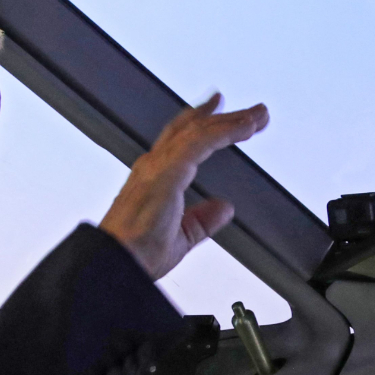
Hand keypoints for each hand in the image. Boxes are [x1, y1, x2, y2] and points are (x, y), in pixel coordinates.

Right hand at [99, 94, 268, 279]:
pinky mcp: (168, 170)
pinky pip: (201, 142)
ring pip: (200, 131)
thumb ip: (202, 220)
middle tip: (254, 112)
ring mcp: (159, 165)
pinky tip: (245, 128)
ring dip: (231, 121)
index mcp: (154, 178)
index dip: (203, 124)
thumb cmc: (137, 254)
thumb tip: (224, 207)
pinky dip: (225, 131)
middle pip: (193, 130)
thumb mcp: (181, 237)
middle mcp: (154, 165)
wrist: (117, 263)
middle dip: (225, 118)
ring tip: (258, 115)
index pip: (182, 141)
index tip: (222, 112)